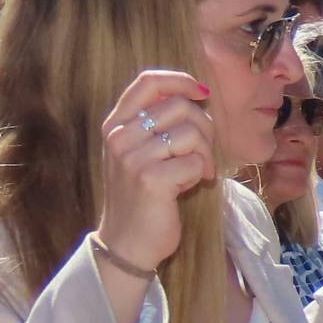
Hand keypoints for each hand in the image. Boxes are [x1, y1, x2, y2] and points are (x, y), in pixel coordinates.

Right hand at [96, 70, 217, 271]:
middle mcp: (120, 136)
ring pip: (193, 133)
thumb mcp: (143, 152)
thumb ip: (158, 124)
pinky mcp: (151, 179)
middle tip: (202, 155)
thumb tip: (196, 94)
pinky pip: (195, 162)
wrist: (127, 241)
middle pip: (181, 107)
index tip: (201, 92)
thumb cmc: (144, 195)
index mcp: (116, 124)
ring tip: (195, 172)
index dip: (181, 80)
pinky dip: (200, 175)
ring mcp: (132, 157)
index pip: (148, 82)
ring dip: (205, 154)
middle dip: (205, 129)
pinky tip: (187, 187)